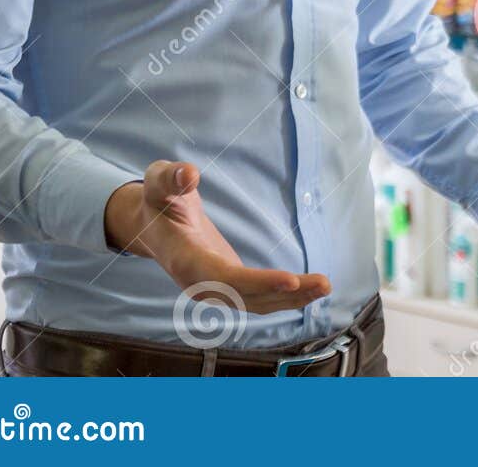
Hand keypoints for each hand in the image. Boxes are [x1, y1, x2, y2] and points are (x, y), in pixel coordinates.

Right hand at [104, 160, 330, 313]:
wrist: (152, 225)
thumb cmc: (158, 200)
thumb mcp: (158, 182)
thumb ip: (171, 178)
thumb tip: (188, 173)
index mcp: (184, 259)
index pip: (224, 277)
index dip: (257, 282)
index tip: (290, 280)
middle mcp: (200, 283)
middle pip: (247, 297)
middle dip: (286, 294)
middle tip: (324, 283)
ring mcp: (214, 289)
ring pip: (257, 302)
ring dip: (292, 299)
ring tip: (325, 286)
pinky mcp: (228, 286)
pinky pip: (259, 297)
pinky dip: (285, 296)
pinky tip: (311, 289)